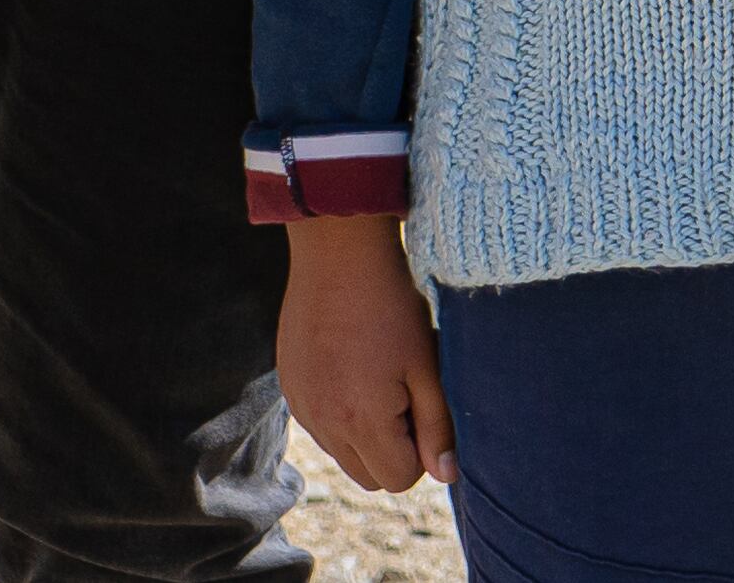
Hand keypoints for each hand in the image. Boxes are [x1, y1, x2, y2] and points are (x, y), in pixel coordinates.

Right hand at [278, 216, 455, 490]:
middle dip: (392, 450)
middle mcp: (324, 422)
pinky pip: (318, 424)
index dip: (421, 452)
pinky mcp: (288, 387)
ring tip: (377, 374)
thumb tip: (445, 474)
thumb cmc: (392, 305)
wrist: (338, 253)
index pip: (399, 479)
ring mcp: (301, 405)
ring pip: (342, 452)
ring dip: (364, 432)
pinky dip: (338, 411)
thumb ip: (437, 426)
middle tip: (405, 394)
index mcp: (361, 420)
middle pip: (368, 476)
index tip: (424, 406)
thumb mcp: (427, 364)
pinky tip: (352, 365)